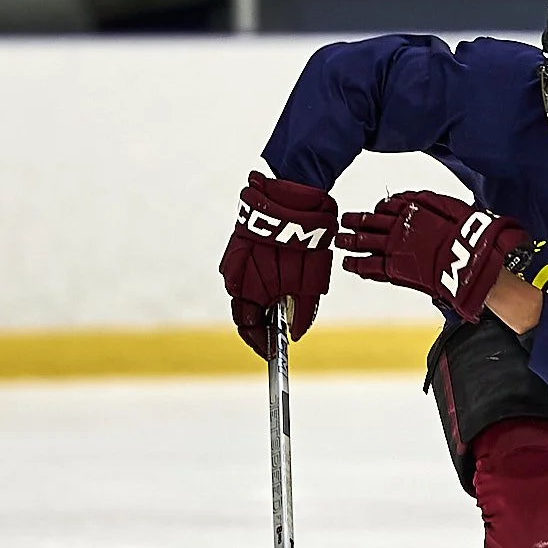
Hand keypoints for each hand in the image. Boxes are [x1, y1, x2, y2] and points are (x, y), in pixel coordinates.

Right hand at [219, 171, 338, 358]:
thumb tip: (295, 336)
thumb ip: (302, 310)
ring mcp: (236, 262)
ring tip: (285, 302)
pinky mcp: (240, 249)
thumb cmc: (305, 236)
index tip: (273, 354)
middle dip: (264, 324)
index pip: (247, 325)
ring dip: (265, 302)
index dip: (260, 343)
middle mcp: (236, 276)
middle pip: (247, 312)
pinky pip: (249, 275)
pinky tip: (279, 281)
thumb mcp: (312, 278)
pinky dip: (263, 284)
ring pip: (248, 293)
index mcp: (247, 286)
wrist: (295, 193)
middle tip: (282, 331)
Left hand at [335, 190, 528, 321]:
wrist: (468, 259)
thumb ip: (423, 200)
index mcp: (411, 210)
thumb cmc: (465, 232)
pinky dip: (357, 265)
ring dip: (350, 241)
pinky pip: (370, 267)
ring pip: (364, 243)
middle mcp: (398, 228)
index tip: (372, 211)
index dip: (377, 209)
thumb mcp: (448, 205)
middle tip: (344, 221)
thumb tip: (404, 198)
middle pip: (370, 222)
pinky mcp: (395, 270)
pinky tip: (349, 264)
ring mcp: (394, 249)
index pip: (386, 206)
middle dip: (355, 222)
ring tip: (340, 241)